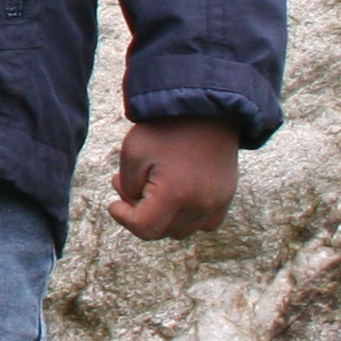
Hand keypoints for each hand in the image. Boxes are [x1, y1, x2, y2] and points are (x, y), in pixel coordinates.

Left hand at [107, 117, 240, 238]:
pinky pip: (205, 223)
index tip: (114, 203)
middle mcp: (200, 205)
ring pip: (183, 230)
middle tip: (127, 187)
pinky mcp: (226, 197)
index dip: (124, 219)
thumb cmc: (166, 128)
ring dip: (163, 217)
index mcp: (175, 194)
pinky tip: (175, 196)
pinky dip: (188, 217)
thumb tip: (132, 203)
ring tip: (150, 188)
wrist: (205, 109)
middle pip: (163, 231)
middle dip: (141, 215)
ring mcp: (216, 203)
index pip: (145, 229)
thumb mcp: (133, 152)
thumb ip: (128, 186)